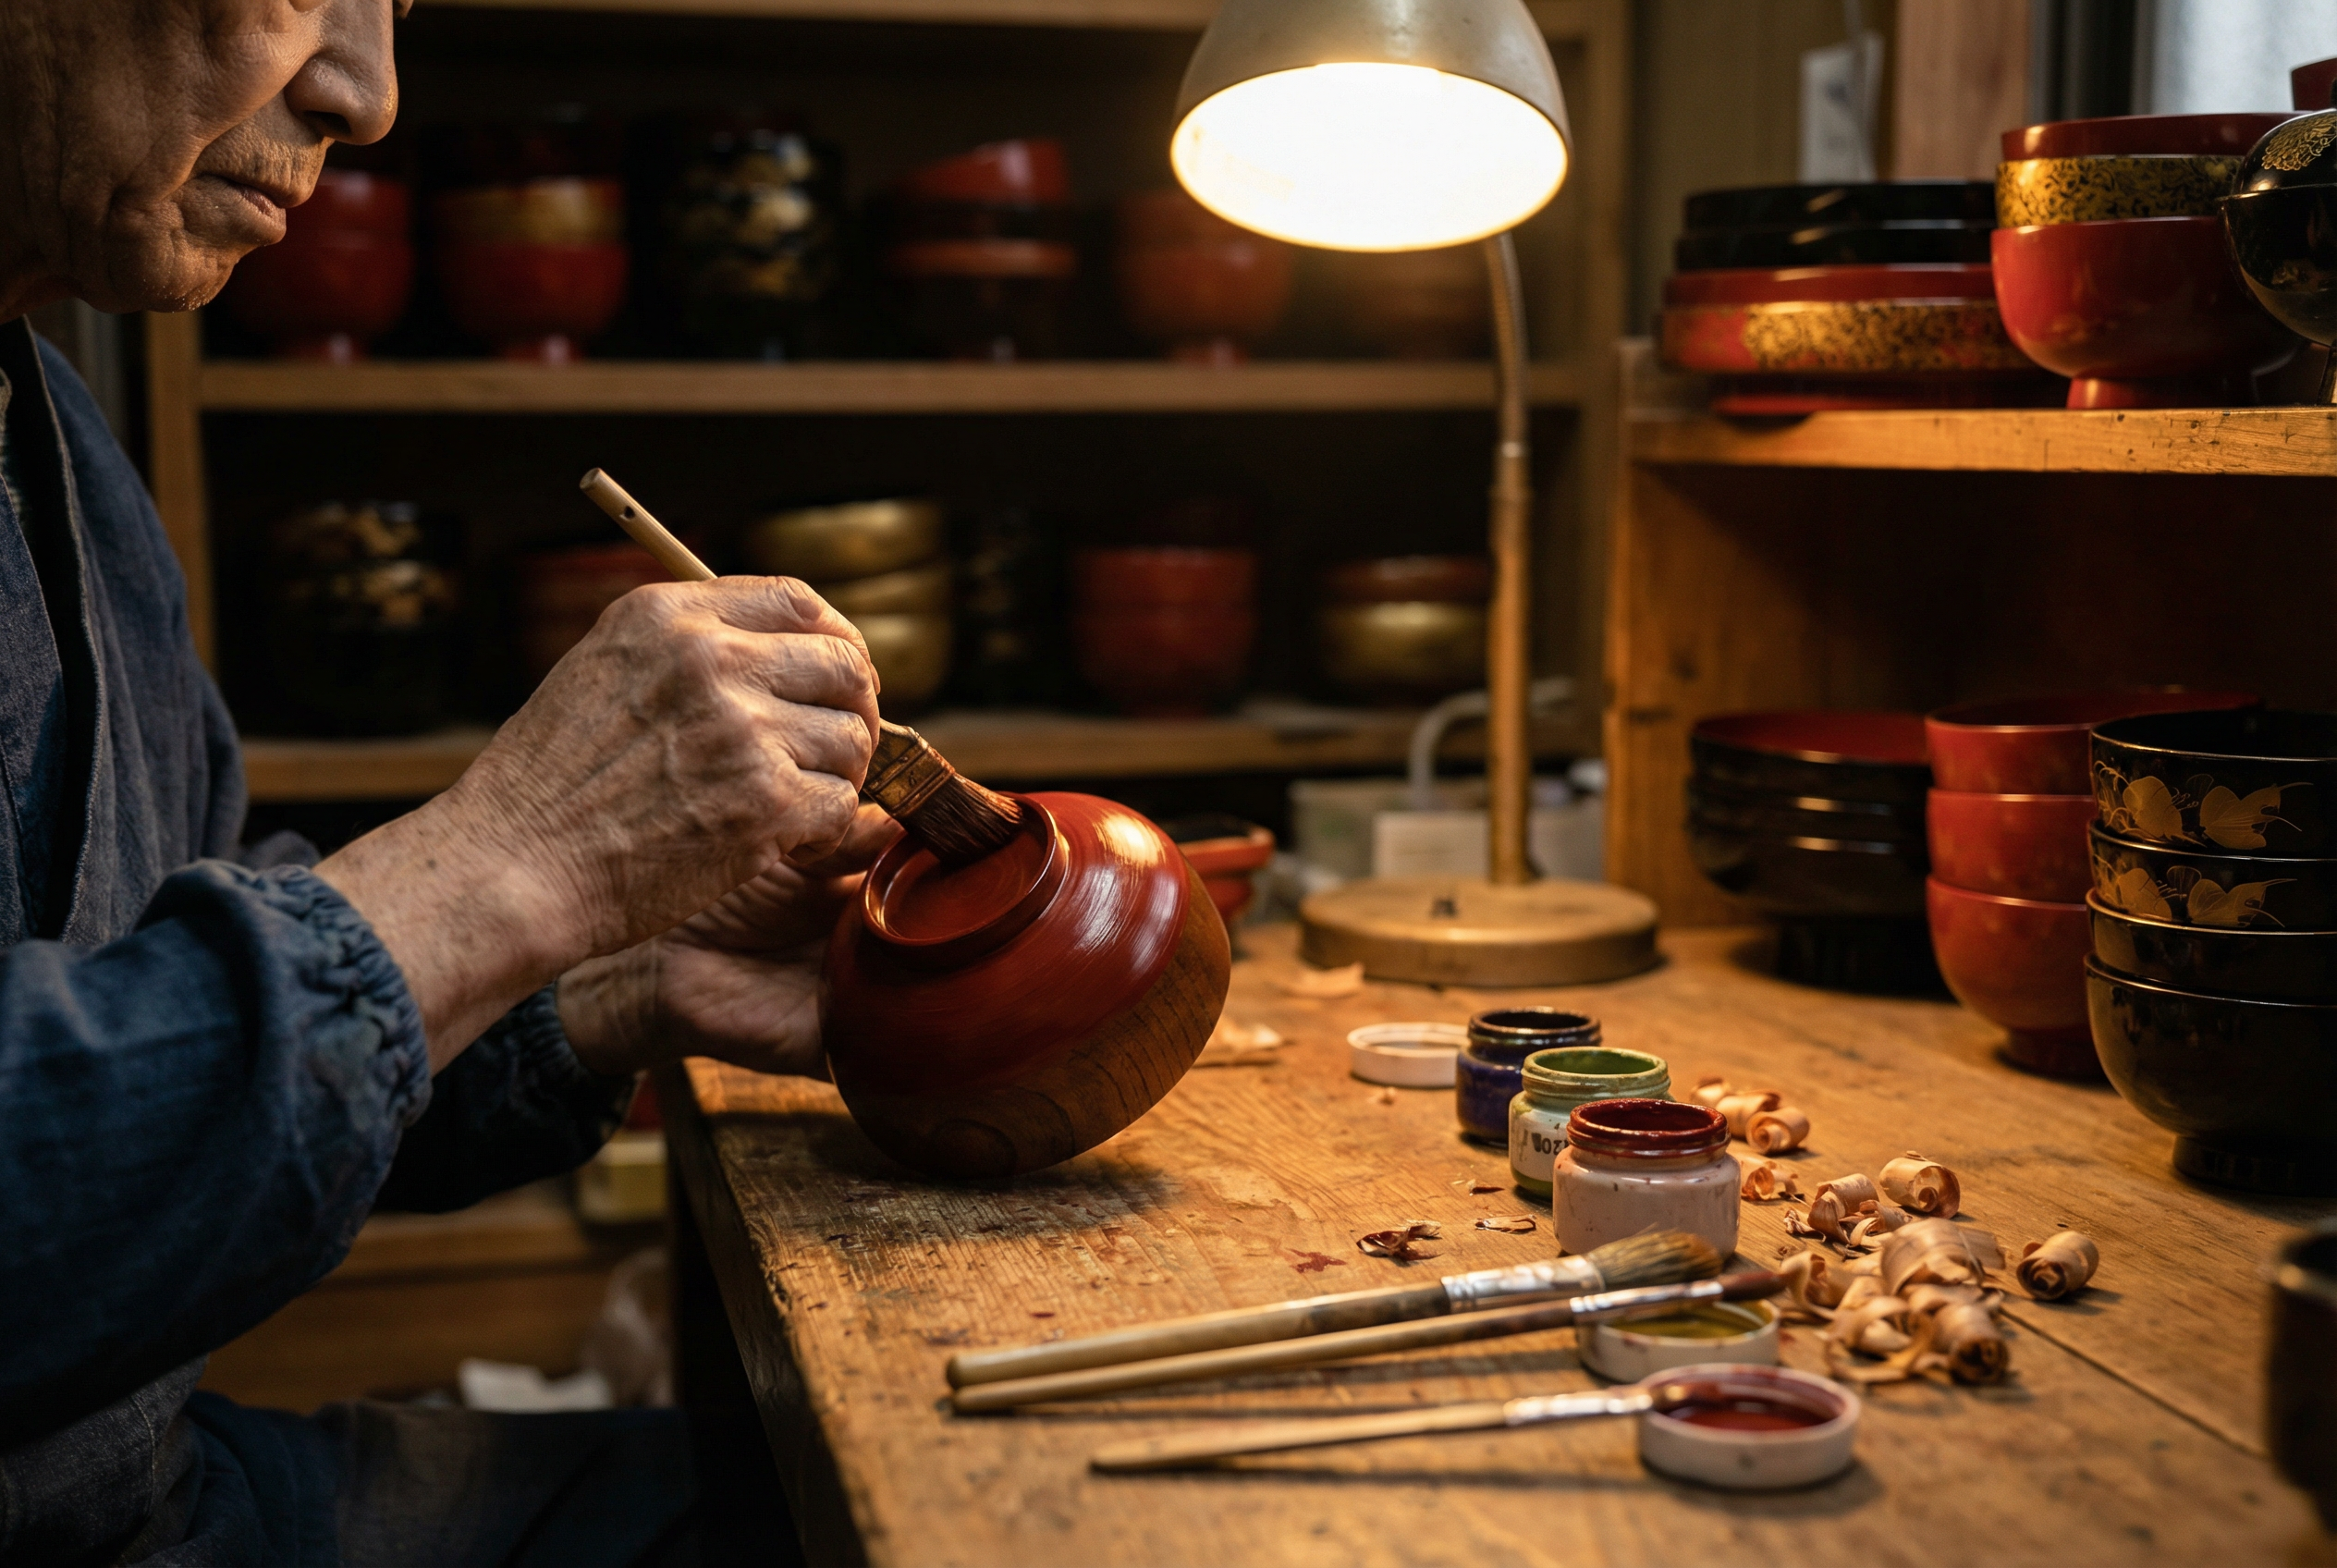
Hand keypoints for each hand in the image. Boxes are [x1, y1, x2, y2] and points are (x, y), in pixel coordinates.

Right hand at [314, 577, 880, 1067]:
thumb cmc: (551, 785)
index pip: (797, 601)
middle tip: (830, 754)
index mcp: (669, 617)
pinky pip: (840, 805)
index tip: (837, 677)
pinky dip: (821, 832)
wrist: (515, 867)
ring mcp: (742, 731)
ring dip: (834, 779)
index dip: (836, 640)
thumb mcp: (603, 670)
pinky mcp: (765, 803)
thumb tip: (785, 650)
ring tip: (787, 806)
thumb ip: (687, 646)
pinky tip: (781, 844)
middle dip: (852, 713)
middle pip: (845, 666)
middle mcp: (711, 660)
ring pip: (852, 740)